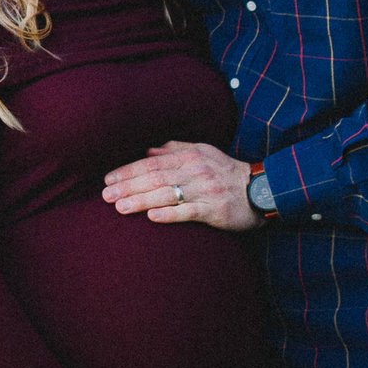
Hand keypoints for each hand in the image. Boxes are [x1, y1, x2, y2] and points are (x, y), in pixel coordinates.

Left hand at [102, 141, 260, 230]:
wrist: (261, 189)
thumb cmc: (225, 171)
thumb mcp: (202, 152)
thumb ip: (175, 149)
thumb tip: (148, 149)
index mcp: (189, 156)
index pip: (152, 162)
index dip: (128, 171)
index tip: (108, 179)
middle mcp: (195, 171)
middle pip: (154, 177)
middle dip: (127, 186)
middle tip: (106, 195)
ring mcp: (204, 190)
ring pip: (167, 194)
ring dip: (141, 200)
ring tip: (120, 207)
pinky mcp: (214, 210)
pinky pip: (188, 212)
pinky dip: (169, 214)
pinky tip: (152, 217)